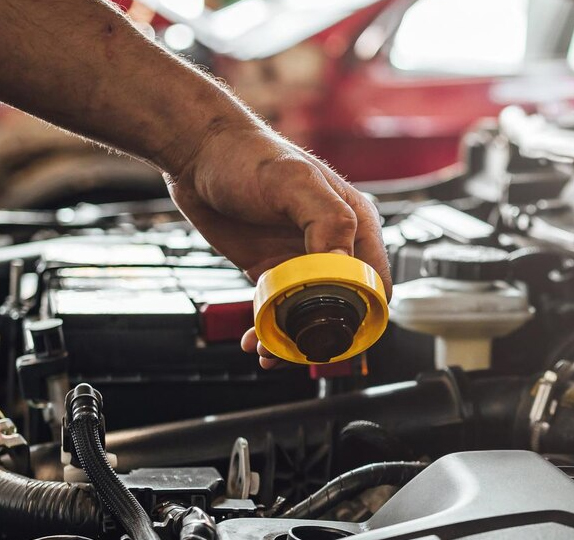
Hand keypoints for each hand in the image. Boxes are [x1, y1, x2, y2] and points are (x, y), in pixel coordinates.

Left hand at [164, 122, 391, 368]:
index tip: (336, 331)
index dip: (363, 312)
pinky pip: (282, 310)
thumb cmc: (247, 155)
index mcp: (355, 223)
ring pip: (312, 315)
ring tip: (269, 351)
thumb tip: (343, 265)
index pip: (376, 282)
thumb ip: (327, 220)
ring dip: (294, 340)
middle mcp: (336, 245)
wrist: (197, 153)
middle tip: (296, 348)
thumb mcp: (293, 182)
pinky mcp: (275, 270)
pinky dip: (271, 331)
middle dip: (324, 335)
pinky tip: (255, 340)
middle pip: (346, 307)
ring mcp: (304, 260)